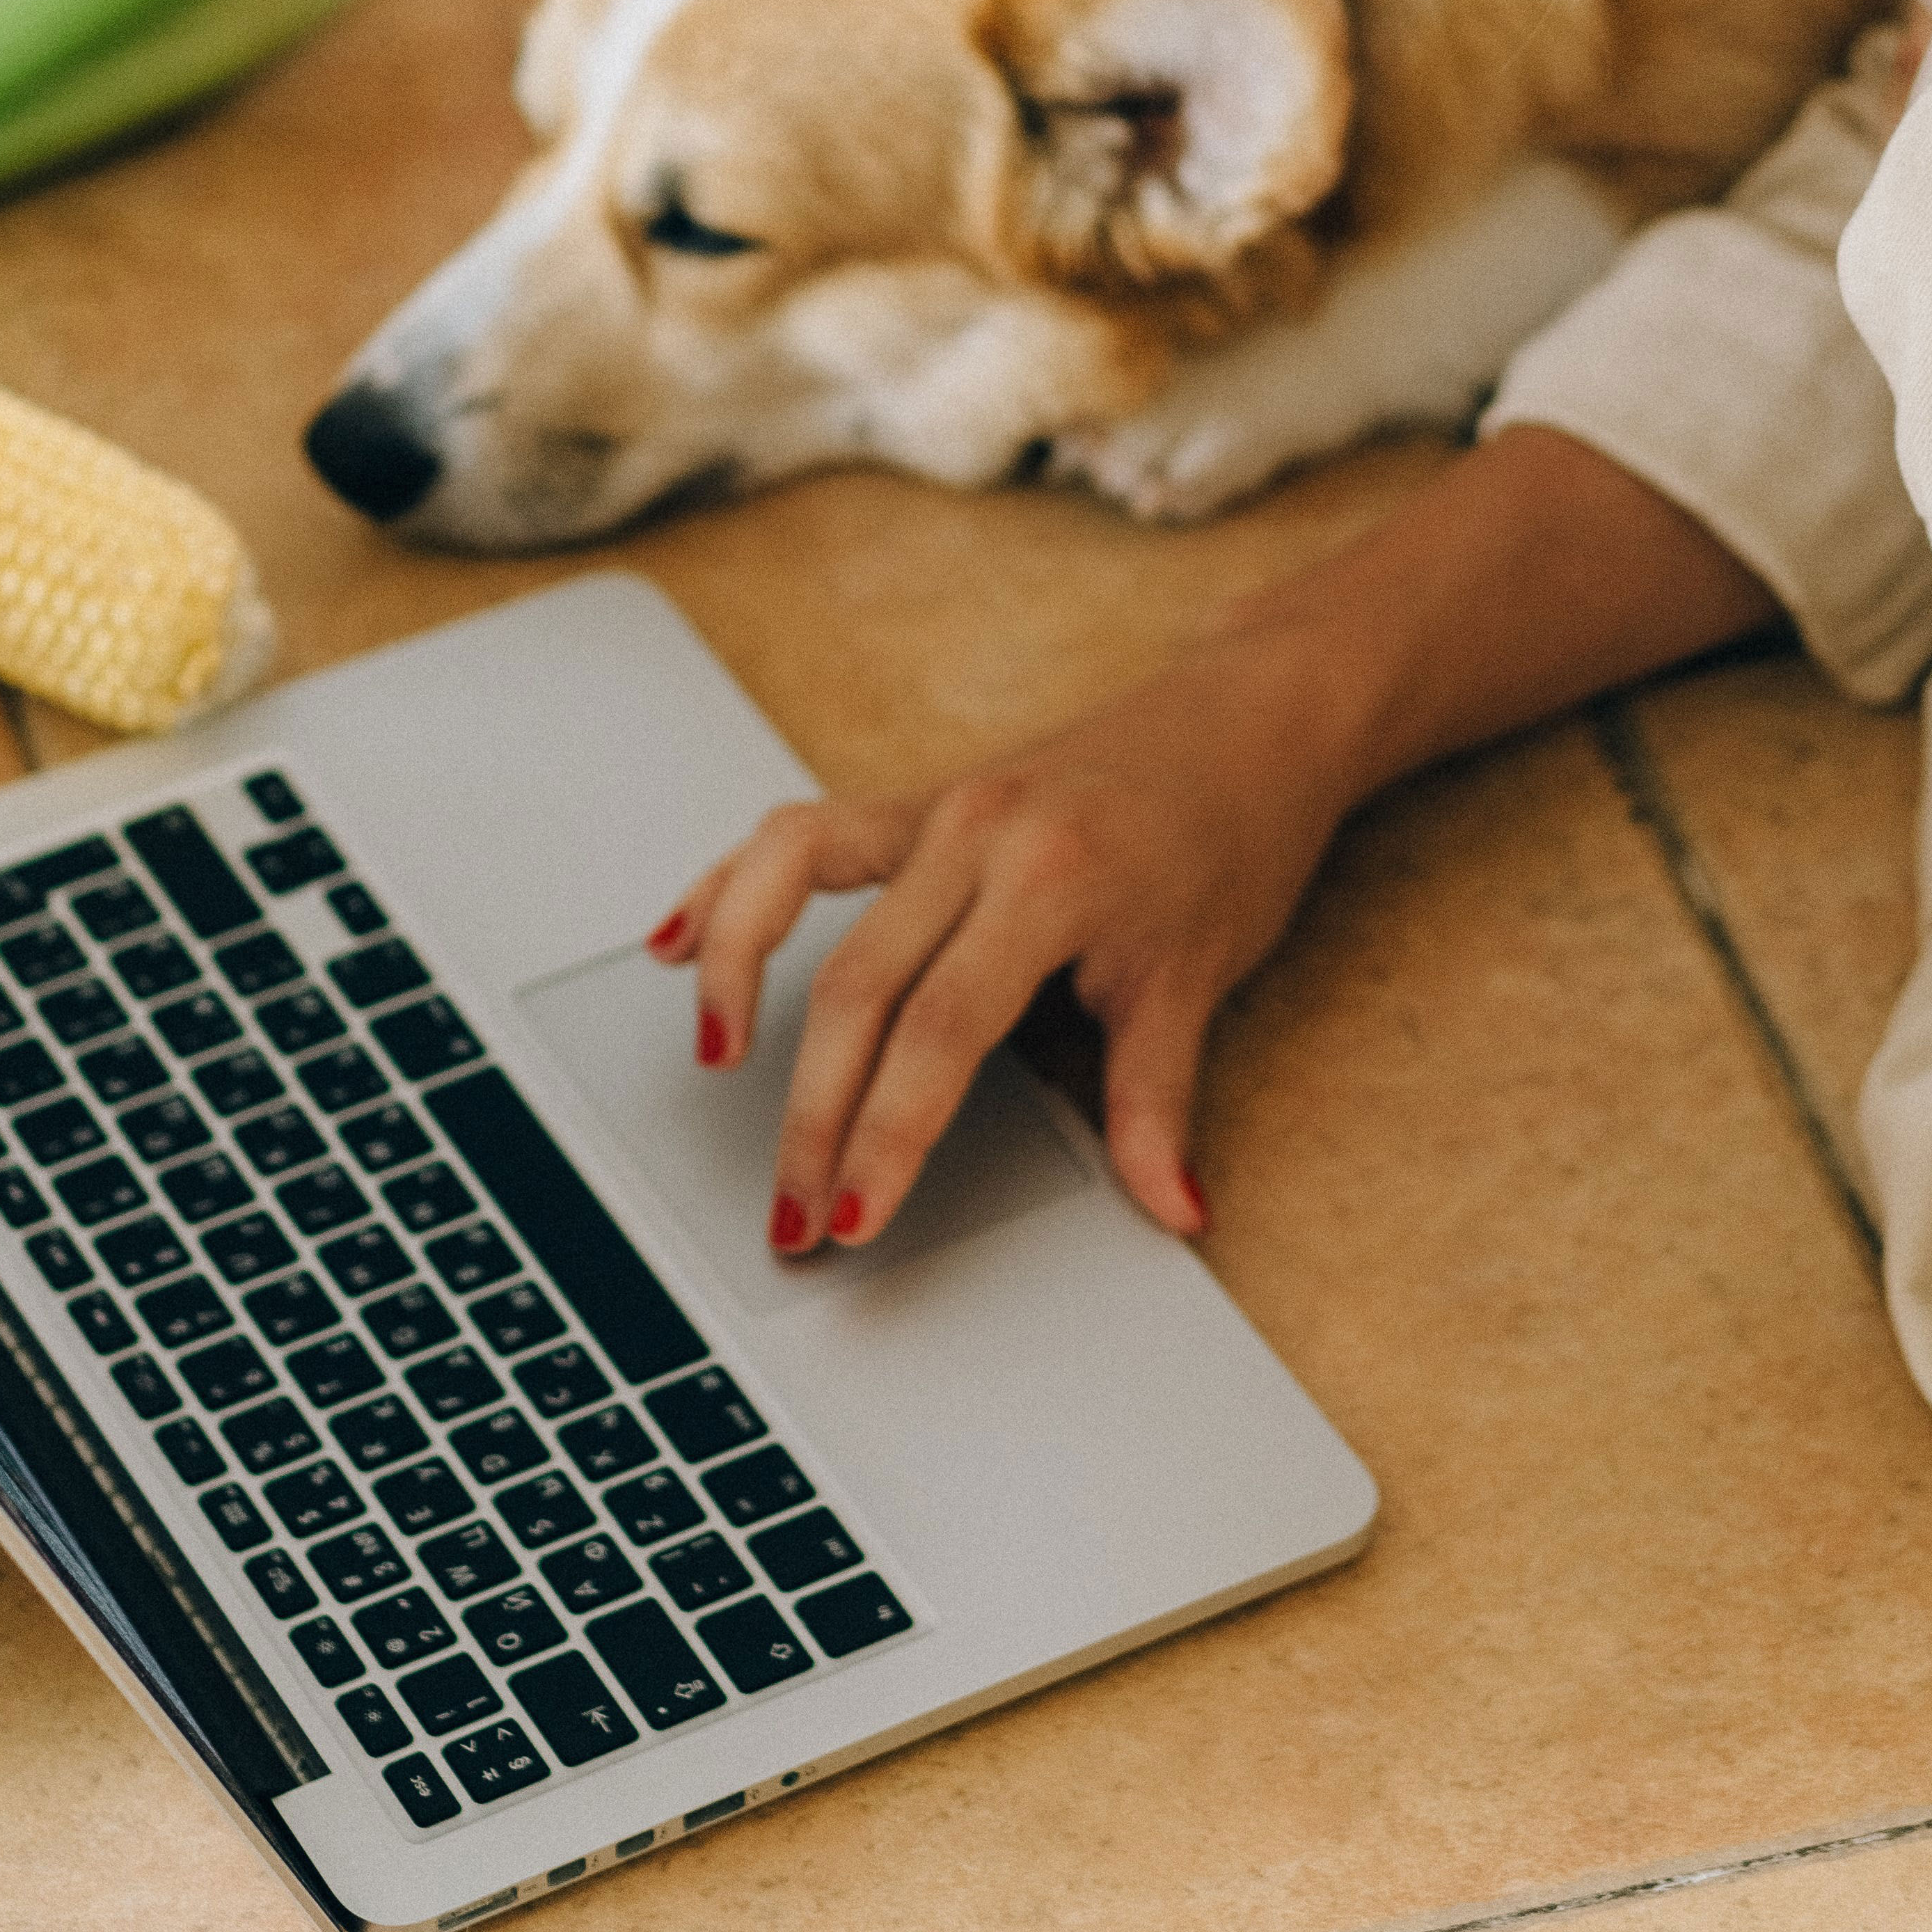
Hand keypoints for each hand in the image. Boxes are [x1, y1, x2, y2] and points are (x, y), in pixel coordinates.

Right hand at [645, 628, 1359, 1250]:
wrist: (1254, 717)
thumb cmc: (1234, 833)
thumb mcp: (1203, 974)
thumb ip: (1158, 1100)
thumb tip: (1171, 1209)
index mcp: (1049, 879)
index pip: (939, 1032)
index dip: (886, 1133)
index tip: (854, 1214)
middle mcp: (976, 832)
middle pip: (856, 984)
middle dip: (813, 1112)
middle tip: (792, 1212)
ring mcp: (936, 805)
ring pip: (792, 885)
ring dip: (738, 976)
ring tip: (714, 1066)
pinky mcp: (916, 797)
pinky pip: (800, 836)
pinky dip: (733, 886)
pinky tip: (677, 941)